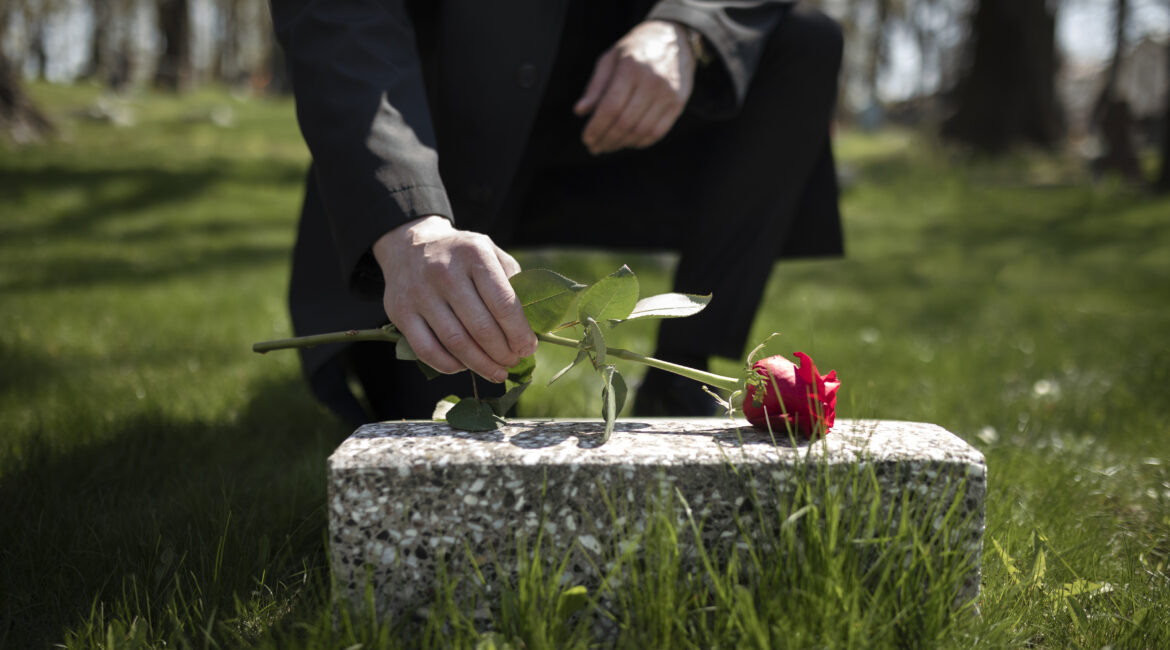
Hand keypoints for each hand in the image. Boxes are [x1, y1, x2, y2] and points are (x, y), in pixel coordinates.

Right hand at [372, 216, 537, 381]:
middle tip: (513, 362)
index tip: (528, 348)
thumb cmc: (461, 256)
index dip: (519, 333)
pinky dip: (449, 365)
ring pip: (455, 342)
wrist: (410, 245)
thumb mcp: (491, 253)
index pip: (503, 303)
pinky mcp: (400, 312)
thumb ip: (512, 283)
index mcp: (474, 254)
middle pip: (481, 327)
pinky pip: (427, 350)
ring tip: (496, 372)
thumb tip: (529, 328)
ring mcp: (419, 292)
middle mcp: (444, 271)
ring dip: (480, 364)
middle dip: (503, 352)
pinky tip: (464, 367)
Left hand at [574, 20, 695, 154]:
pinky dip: (640, 142)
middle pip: (625, 122)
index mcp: (631, 68)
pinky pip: (657, 133)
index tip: (586, 139)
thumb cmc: (635, 50)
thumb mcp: (610, 58)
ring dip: (621, 144)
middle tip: (594, 147)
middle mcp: (652, 82)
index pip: (611, 107)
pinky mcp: (678, 104)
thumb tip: (580, 111)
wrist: (673, 37)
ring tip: (608, 146)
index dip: (596, 127)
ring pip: (641, 131)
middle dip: (606, 139)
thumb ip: (596, 85)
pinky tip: (627, 142)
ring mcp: (668, 94)